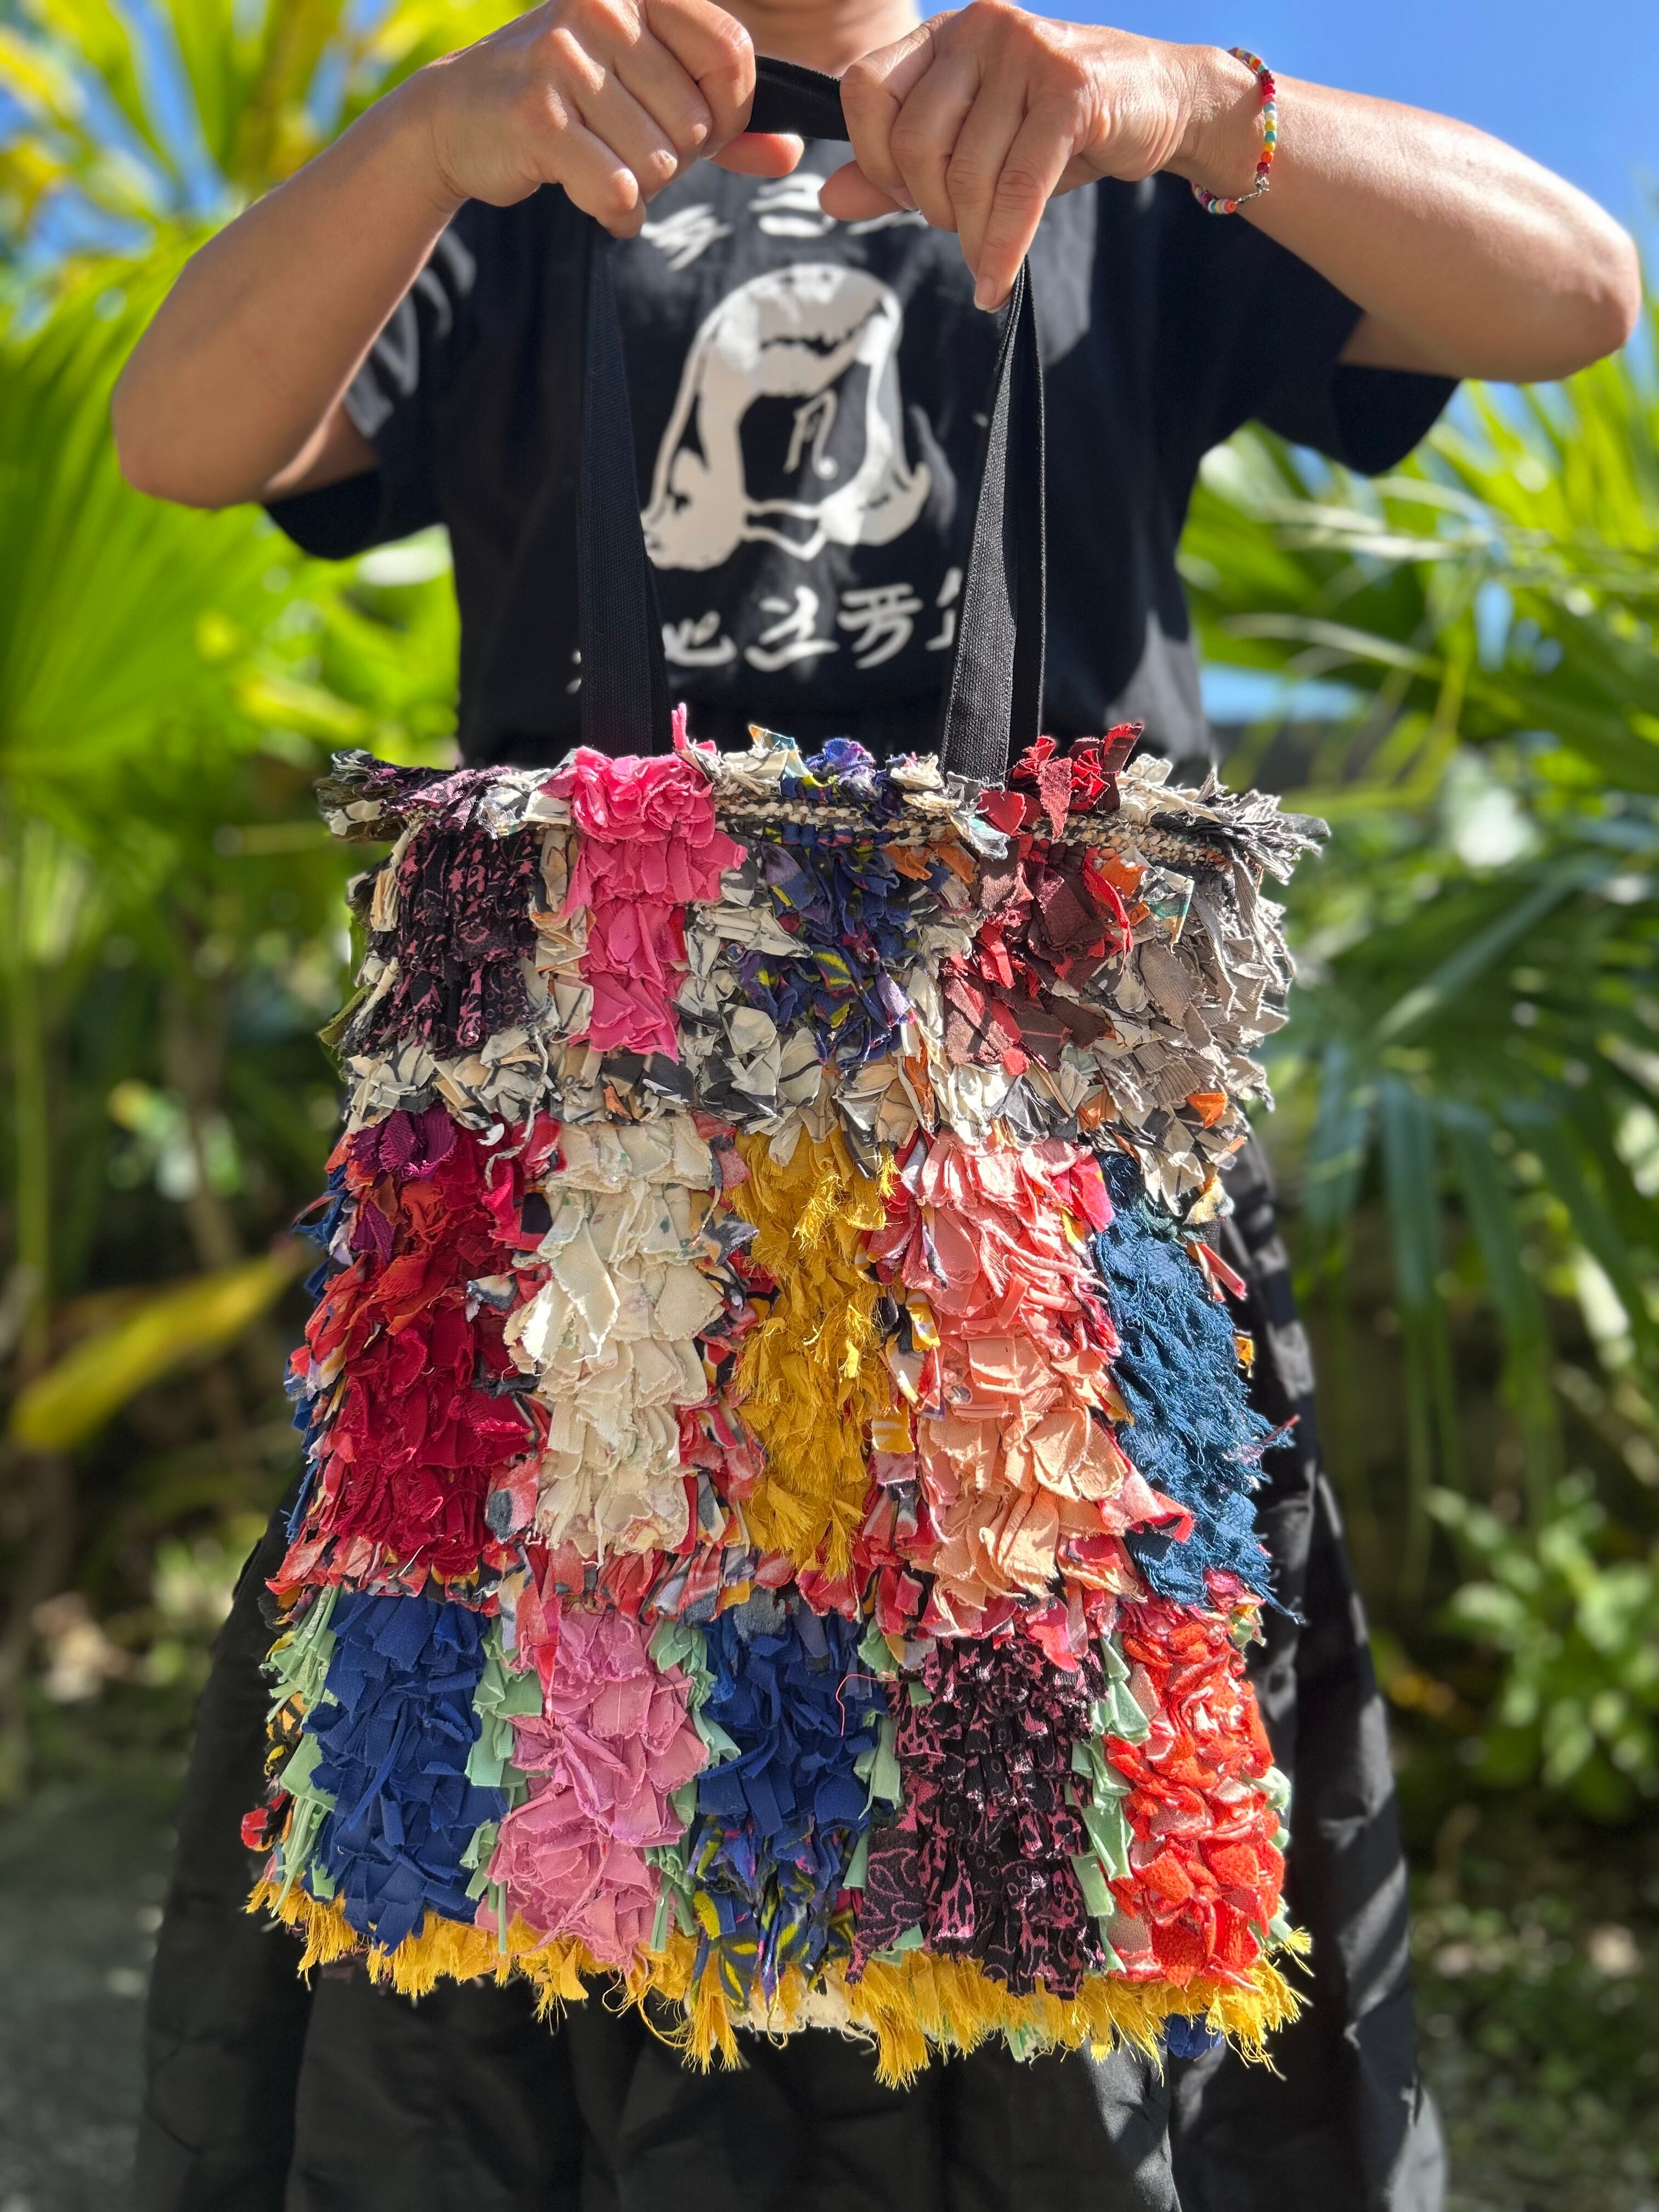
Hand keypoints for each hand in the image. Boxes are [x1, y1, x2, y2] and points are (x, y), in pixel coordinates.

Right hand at [412, 0, 804, 234]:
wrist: (458, 116)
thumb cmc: (568, 102)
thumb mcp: (645, 87)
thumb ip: (722, 118)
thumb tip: (787, 155)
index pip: (732, 57)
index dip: (729, 114)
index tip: (697, 130)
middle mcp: (603, 8)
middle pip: (696, 124)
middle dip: (673, 158)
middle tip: (624, 146)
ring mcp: (565, 58)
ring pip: (659, 164)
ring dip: (638, 186)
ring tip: (597, 162)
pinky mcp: (537, 115)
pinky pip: (616, 189)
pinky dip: (612, 211)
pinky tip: (587, 192)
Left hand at [821, 6, 1255, 307]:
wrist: (1159, 103)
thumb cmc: (1057, 128)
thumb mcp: (973, 145)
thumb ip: (896, 171)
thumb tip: (829, 199)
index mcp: (944, 34)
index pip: (865, 92)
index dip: (874, 159)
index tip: (904, 195)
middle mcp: (979, 29)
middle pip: (914, 143)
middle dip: (931, 206)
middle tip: (961, 227)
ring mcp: (1026, 53)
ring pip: (967, 174)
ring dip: (974, 235)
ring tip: (989, 256)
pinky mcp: (1070, 93)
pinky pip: (1017, 188)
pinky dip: (1002, 248)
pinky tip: (995, 284)